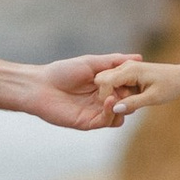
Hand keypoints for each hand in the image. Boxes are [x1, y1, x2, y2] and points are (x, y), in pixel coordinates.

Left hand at [0, 54, 130, 130]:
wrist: (39, 86)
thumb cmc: (62, 71)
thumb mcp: (92, 63)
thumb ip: (115, 61)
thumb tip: (139, 57)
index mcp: (105, 86)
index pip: (127, 88)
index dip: (135, 84)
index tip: (140, 77)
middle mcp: (102, 101)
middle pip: (126, 102)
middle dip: (131, 96)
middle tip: (133, 88)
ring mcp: (96, 113)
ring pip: (119, 114)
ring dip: (122, 105)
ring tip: (118, 94)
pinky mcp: (88, 123)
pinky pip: (106, 121)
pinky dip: (111, 112)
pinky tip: (108, 100)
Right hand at [93, 56, 179, 120]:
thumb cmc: (170, 86)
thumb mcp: (153, 98)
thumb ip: (133, 103)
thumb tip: (114, 109)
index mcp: (130, 69)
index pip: (104, 82)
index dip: (105, 97)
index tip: (116, 108)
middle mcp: (125, 66)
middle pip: (101, 81)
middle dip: (108, 96)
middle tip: (126, 104)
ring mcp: (126, 68)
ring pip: (107, 83)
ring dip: (114, 95)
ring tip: (133, 101)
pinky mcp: (128, 73)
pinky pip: (115, 84)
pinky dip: (119, 93)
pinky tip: (133, 98)